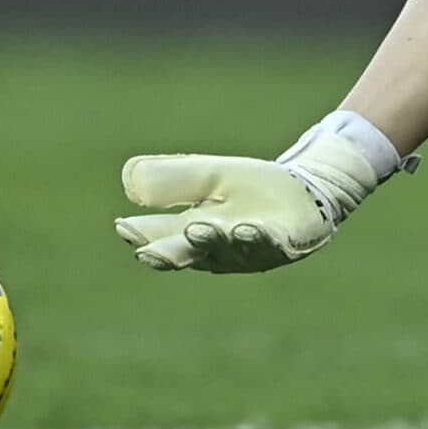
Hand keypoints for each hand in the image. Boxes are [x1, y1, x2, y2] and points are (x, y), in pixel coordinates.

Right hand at [114, 112, 413, 272]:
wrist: (302, 192)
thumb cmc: (250, 189)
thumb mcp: (208, 175)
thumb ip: (172, 178)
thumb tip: (129, 177)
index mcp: (190, 233)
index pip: (159, 237)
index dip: (142, 235)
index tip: (124, 228)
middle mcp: (217, 248)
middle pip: (189, 253)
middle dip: (171, 253)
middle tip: (150, 253)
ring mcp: (249, 250)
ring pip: (228, 249)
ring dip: (213, 241)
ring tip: (198, 229)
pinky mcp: (283, 244)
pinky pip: (268, 244)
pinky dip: (256, 238)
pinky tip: (245, 229)